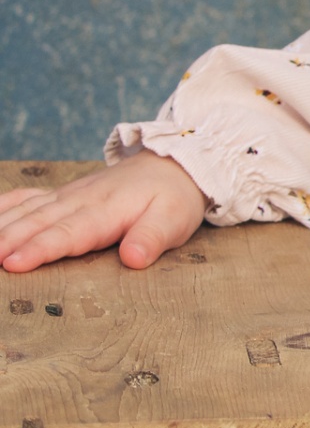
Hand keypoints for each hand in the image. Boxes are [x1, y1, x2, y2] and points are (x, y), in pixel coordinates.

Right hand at [0, 152, 208, 272]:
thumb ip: (152, 238)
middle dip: (7, 241)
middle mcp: (79, 201)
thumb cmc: (174, 198)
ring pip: (26, 211)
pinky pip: (27, 198)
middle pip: (37, 223)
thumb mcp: (174, 220)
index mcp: (106, 210)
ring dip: (0, 227)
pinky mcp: (63, 195)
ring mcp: (68, 196)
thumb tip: (133, 259)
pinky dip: (4, 206)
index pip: (67, 233)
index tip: (13, 263)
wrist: (175, 164)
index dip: (39, 249)